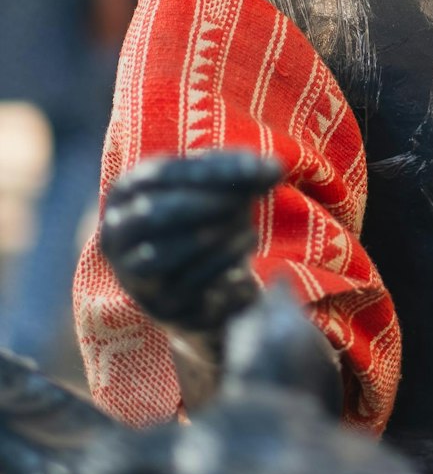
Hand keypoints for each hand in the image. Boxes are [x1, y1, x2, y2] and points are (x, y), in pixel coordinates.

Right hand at [100, 151, 281, 331]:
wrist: (198, 282)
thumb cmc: (204, 216)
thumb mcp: (215, 186)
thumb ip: (243, 173)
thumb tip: (274, 168)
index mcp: (125, 193)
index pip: (161, 174)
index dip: (210, 170)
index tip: (256, 167)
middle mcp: (117, 235)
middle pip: (153, 213)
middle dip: (206, 202)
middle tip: (247, 198)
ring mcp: (134, 274)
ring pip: (165, 252)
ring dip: (213, 234)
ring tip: (246, 222)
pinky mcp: (161, 306)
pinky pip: (189, 282)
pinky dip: (223, 259)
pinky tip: (247, 240)